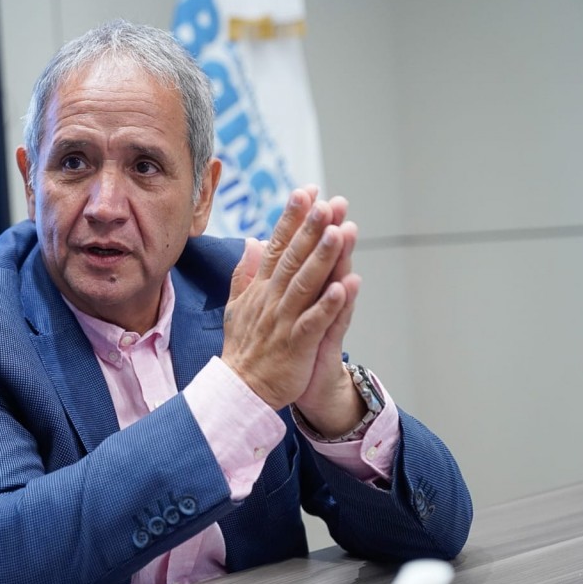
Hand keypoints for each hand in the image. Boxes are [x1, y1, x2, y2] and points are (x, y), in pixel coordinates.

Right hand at [220, 187, 360, 422]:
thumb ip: (244, 273)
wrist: (241, 390)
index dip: (291, 219)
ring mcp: (284, 322)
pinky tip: (345, 286)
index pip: (276, 247)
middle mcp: (271, 301)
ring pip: (305, 284)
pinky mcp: (296, 345)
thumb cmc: (244, 350)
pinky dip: (329, 305)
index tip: (305, 192)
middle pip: (293, 259)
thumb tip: (251, 241)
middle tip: (327, 202)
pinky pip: (314, 322)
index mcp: (260, 290)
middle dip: (311, 229)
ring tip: (338, 232)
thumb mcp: (236, 306)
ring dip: (322, 258)